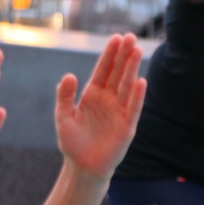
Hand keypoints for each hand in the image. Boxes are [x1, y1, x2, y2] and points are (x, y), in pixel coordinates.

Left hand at [55, 34, 146, 180]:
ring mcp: (119, 112)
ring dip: (132, 69)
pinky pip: (132, 109)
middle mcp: (108, 100)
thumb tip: (69, 75)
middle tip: (130, 37)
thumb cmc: (72, 143)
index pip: (103, 70)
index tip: (116, 38)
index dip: (109, 54)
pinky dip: (136, 96)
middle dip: (124, 55)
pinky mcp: (126, 127)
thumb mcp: (63, 117)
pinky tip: (140, 81)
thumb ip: (64, 96)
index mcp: (93, 94)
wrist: (83, 168)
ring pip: (126, 86)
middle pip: (117, 73)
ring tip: (137, 51)